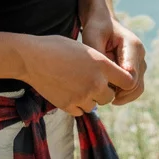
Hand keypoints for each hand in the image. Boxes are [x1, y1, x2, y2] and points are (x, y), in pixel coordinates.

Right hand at [18, 33, 137, 117]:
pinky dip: (76, 105)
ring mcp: (82, 95)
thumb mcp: (83, 48)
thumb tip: (109, 74)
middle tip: (90, 83)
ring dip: (88, 99)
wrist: (31, 57)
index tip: (115, 81)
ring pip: (94, 105)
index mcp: (101, 64)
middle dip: (102, 92)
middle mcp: (96, 82)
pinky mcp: (68, 105)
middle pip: (110, 96)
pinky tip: (67, 92)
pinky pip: (80, 111)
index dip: (122, 82)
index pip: (127, 81)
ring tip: (75, 85)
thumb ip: (98, 63)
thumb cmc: (55, 47)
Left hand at [80, 13, 145, 104]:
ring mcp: (141, 63)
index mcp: (133, 46)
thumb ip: (99, 56)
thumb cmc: (96, 28)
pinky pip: (134, 88)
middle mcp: (140, 55)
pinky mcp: (137, 69)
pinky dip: (122, 93)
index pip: (131, 76)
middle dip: (118, 93)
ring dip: (120, 94)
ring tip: (102, 92)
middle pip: (136, 85)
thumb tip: (105, 77)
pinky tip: (107, 90)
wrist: (103, 22)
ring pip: (137, 89)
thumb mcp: (92, 37)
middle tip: (99, 94)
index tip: (100, 86)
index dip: (117, 86)